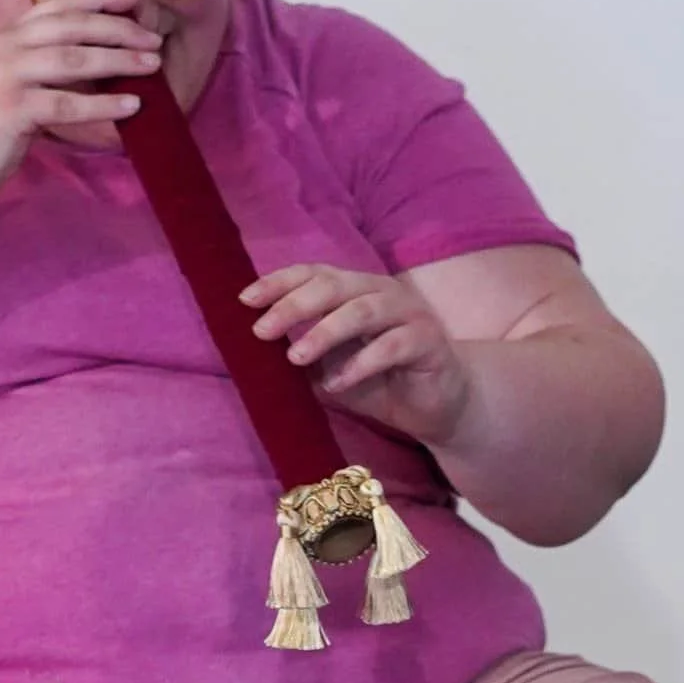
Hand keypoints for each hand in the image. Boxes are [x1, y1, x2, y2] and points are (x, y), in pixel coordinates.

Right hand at [0, 0, 162, 202]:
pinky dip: (104, 105)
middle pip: (73, 25)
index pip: (58, 4)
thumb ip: (36, 65)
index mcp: (7, 36)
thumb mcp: (5, 81)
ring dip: (119, 59)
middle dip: (119, 27)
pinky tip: (132, 106)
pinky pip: (68, 104)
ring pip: (74, 59)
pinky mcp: (14, 109)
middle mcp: (7, 46)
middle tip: (154, 36)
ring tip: (152, 65)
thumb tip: (82, 59)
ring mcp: (8, 75)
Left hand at [240, 263, 471, 446]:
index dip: (279, 282)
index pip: (314, 274)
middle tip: (262, 330)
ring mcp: (408, 314)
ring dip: (324, 333)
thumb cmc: (381, 384)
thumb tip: (254, 356)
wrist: (439, 408)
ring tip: (295, 358)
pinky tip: (337, 385)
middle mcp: (381, 292)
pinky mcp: (428, 342)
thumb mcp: (332, 370)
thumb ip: (303, 356)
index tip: (245, 300)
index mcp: (356, 290)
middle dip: (294, 306)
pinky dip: (360, 365)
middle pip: (334, 286)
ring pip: (361, 312)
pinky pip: (391, 347)